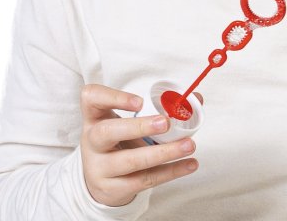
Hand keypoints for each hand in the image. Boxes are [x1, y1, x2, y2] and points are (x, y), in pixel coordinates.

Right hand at [79, 84, 199, 206]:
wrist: (101, 179)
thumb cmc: (119, 142)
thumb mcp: (128, 122)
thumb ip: (160, 109)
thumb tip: (195, 99)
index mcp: (95, 117)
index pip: (92, 98)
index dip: (113, 98)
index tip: (140, 102)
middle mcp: (92, 141)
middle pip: (107, 132)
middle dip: (139, 127)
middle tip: (166, 122)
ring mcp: (99, 167)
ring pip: (130, 161)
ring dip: (164, 153)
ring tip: (189, 145)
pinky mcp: (113, 188)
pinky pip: (144, 179)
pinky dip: (170, 171)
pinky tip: (188, 164)